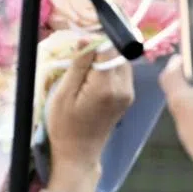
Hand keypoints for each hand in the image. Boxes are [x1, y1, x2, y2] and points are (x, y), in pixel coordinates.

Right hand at [45, 50, 134, 191]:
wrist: (79, 152)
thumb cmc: (64, 125)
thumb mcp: (64, 94)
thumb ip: (79, 66)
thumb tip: (87, 39)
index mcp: (106, 87)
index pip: (108, 49)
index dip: (94, 42)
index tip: (79, 44)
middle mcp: (124, 88)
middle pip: (118, 54)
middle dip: (100, 49)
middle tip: (79, 56)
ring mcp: (129, 93)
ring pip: (121, 62)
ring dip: (105, 59)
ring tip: (84, 69)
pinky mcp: (128, 97)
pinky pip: (122, 73)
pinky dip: (109, 69)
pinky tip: (92, 78)